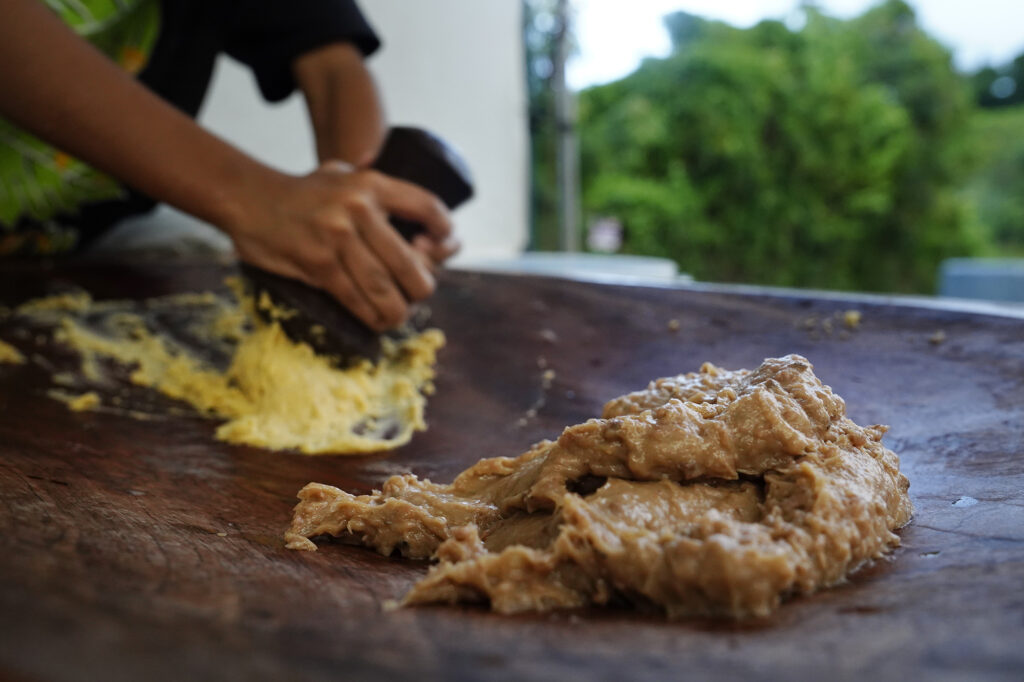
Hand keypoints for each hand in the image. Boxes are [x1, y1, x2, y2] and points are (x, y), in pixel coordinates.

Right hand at [228, 163, 452, 331]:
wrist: (249, 197)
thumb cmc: (303, 193)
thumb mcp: (343, 175)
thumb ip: (378, 190)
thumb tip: (420, 227)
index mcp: (372, 185)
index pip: (427, 207)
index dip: (444, 233)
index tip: (443, 247)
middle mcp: (359, 209)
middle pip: (411, 264)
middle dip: (420, 288)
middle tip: (415, 293)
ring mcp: (338, 238)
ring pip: (385, 289)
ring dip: (398, 311)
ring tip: (398, 314)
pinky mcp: (318, 264)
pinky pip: (355, 299)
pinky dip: (371, 316)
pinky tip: (376, 321)